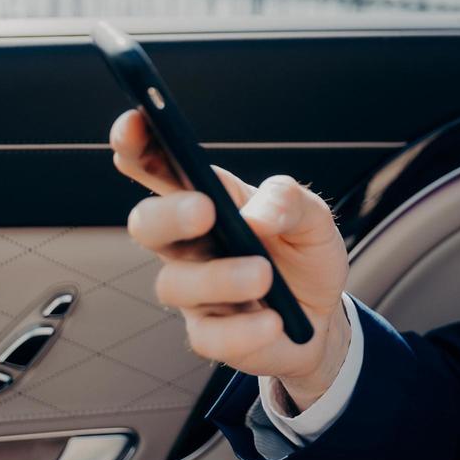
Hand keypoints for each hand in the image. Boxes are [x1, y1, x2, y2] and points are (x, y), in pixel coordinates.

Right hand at [110, 109, 350, 409]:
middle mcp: (189, 243)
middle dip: (168, 213)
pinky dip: (242, 329)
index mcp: (208, 199)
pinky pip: (208, 336)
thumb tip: (258, 215)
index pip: (158, 168)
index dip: (137, 144)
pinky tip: (272, 321)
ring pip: (175, 283)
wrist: (324, 315)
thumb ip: (290, 200)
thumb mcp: (314, 216)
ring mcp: (194, 292)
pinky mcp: (209, 335)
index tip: (135, 122)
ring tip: (263, 275)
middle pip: (146, 224)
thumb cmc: (304, 253)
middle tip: (204, 208)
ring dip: (219, 276)